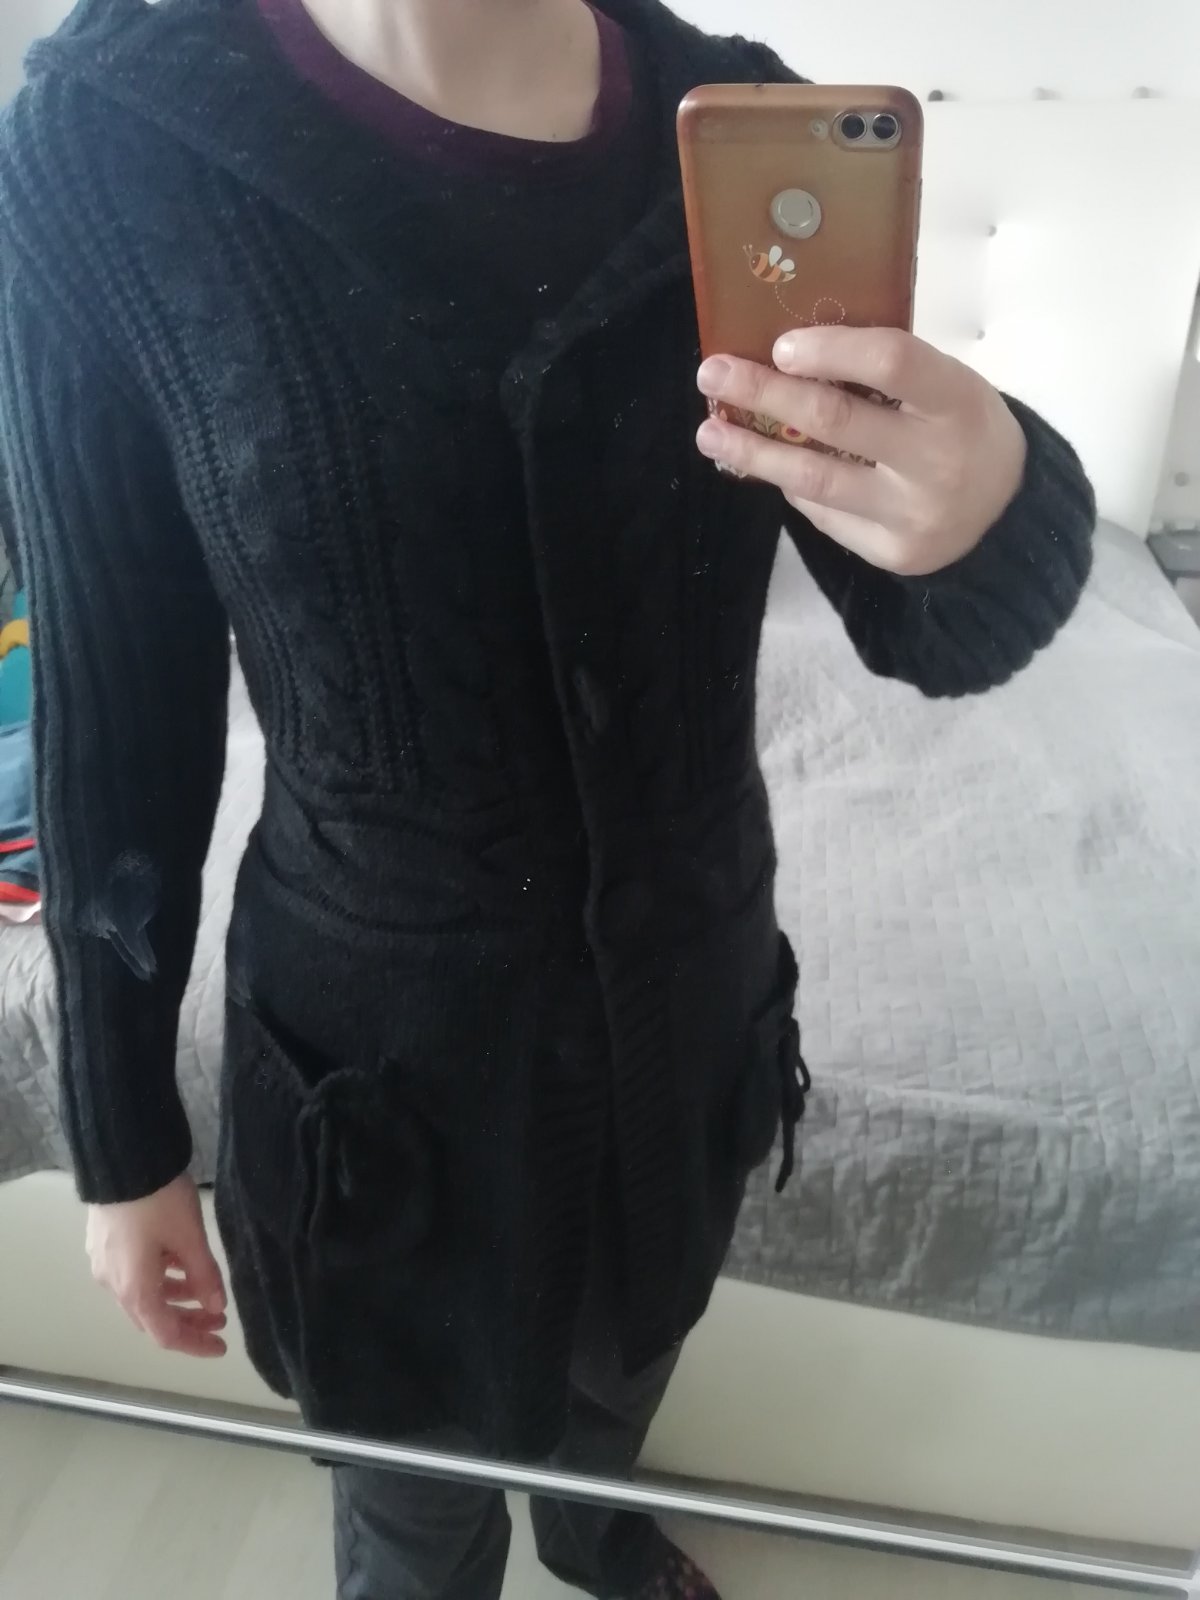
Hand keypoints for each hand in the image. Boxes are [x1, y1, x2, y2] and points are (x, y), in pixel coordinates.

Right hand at [86, 1172, 227, 1356]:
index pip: (166, 1334)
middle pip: (152, 1318)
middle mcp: (113, 1284)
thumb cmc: (159, 1201)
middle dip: (188, 1322)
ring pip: (143, 1295)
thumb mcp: (190, 1237)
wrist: (121, 1159)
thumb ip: (205, 1276)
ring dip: (175, 1298)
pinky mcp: (104, 1244)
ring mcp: (105, 1264)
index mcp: (134, 1290)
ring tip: (206, 1292)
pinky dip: (160, 1278)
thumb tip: (217, 1307)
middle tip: (219, 1320)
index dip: (195, 1345)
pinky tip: (181, 1265)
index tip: (221, 1345)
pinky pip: (135, 1274)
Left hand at [695, 325, 1026, 577]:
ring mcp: (911, 514)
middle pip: (834, 421)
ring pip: (813, 479)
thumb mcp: (948, 389)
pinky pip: (824, 514)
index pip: (892, 362)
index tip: (780, 344)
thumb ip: (887, 375)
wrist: (1008, 517)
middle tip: (711, 374)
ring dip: (752, 453)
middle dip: (763, 394)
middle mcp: (935, 462)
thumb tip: (788, 355)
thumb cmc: (964, 430)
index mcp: (958, 402)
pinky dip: (792, 485)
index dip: (831, 350)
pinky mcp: (891, 553)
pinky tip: (767, 467)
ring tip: (710, 434)